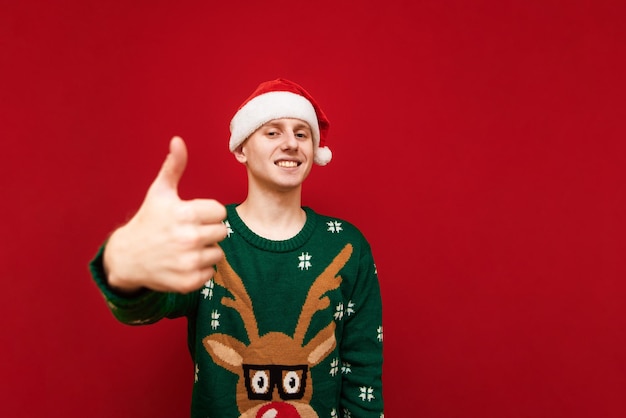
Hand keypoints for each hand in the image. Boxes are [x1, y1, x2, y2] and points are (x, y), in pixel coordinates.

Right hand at [103, 136, 226, 293]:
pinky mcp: (188, 282)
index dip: (207, 213)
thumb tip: (178, 140)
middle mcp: (188, 238)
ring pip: (218, 253)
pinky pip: (211, 272)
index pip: (220, 212)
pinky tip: (183, 263)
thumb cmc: (148, 220)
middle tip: (188, 232)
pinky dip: (200, 269)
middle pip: (222, 232)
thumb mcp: (160, 192)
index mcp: (185, 214)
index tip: (191, 215)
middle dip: (208, 231)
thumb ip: (174, 166)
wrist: (127, 257)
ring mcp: (188, 262)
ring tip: (185, 248)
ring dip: (206, 250)